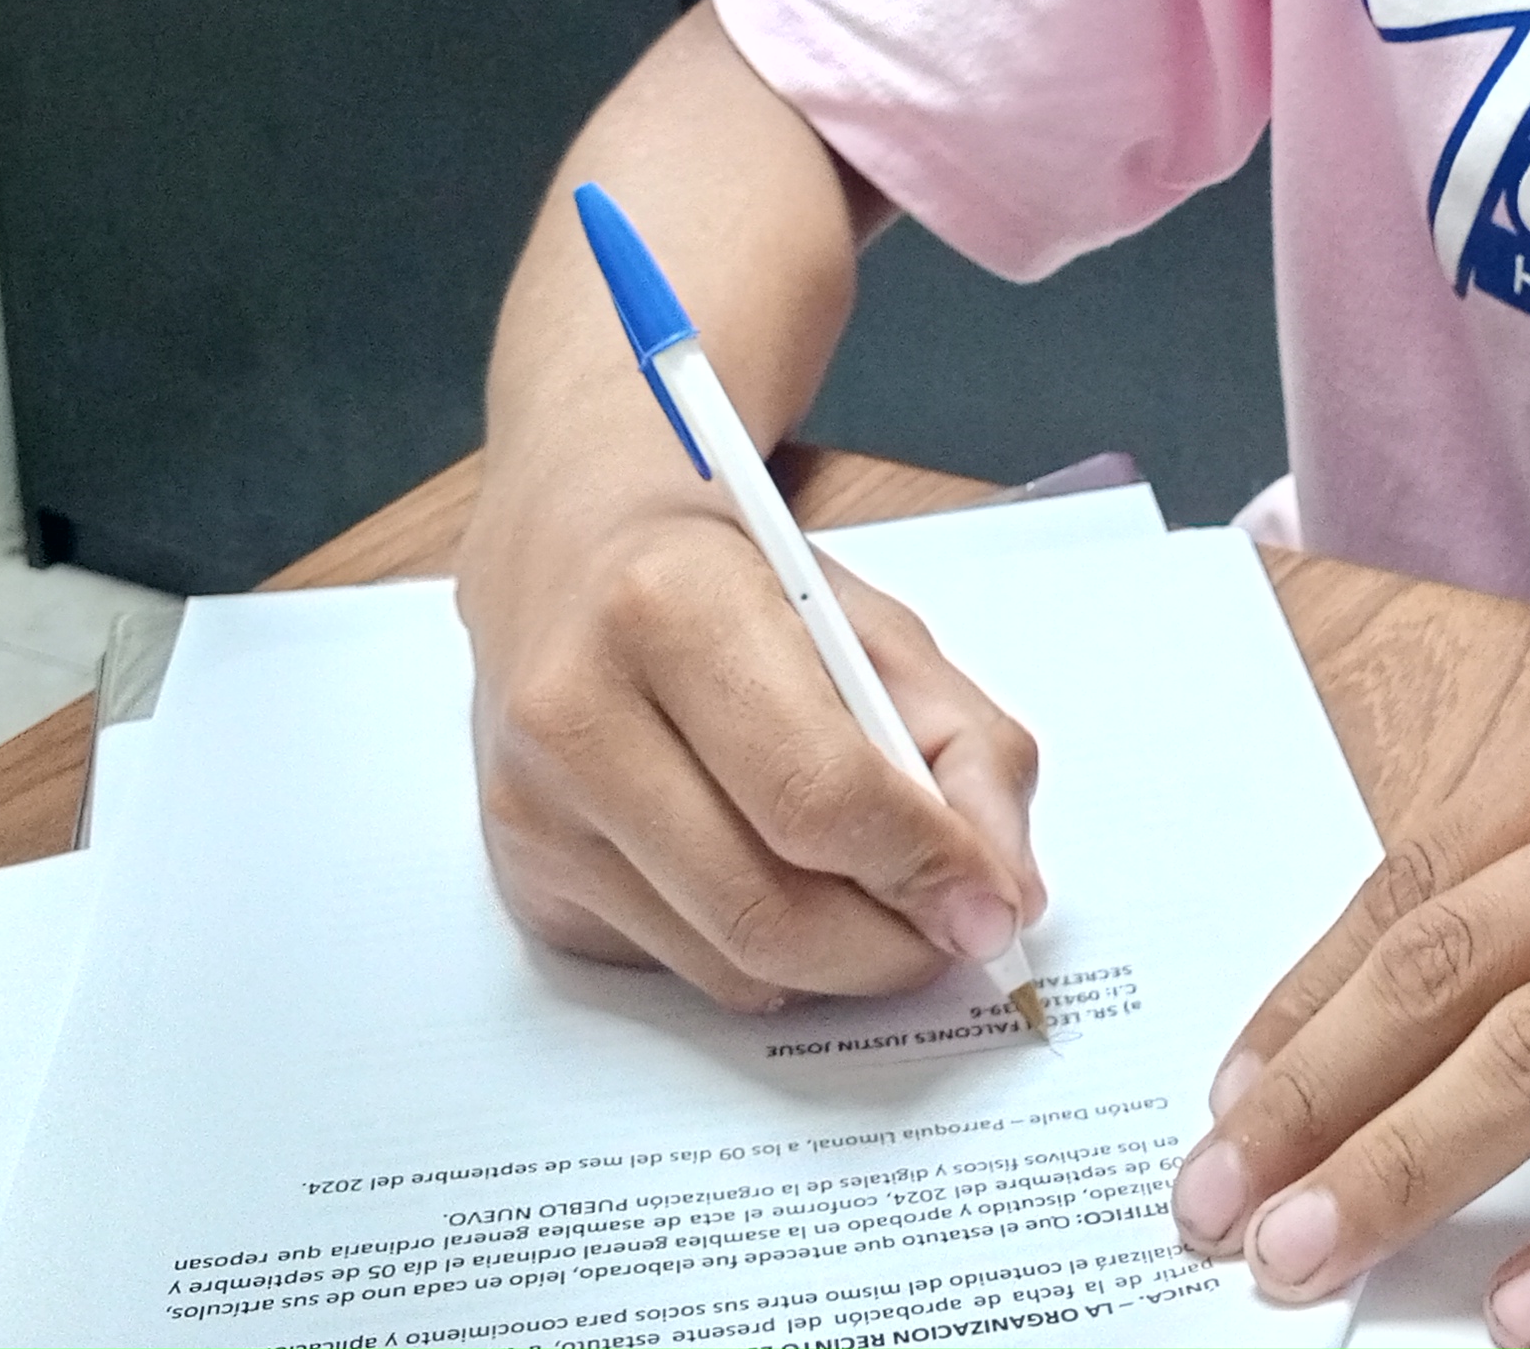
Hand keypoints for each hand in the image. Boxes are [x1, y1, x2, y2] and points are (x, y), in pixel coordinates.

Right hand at [457, 478, 1045, 1010]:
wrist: (567, 558)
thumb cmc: (733, 584)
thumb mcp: (873, 625)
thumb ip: (967, 748)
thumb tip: (1002, 896)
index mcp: (669, 608)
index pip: (815, 792)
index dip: (923, 866)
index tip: (992, 904)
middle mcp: (576, 714)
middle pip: (766, 910)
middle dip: (891, 946)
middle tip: (953, 933)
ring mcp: (536, 813)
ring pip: (727, 964)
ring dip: (837, 964)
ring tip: (884, 908)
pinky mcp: (527, 884)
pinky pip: (681, 970)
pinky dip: (760, 957)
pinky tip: (778, 883)